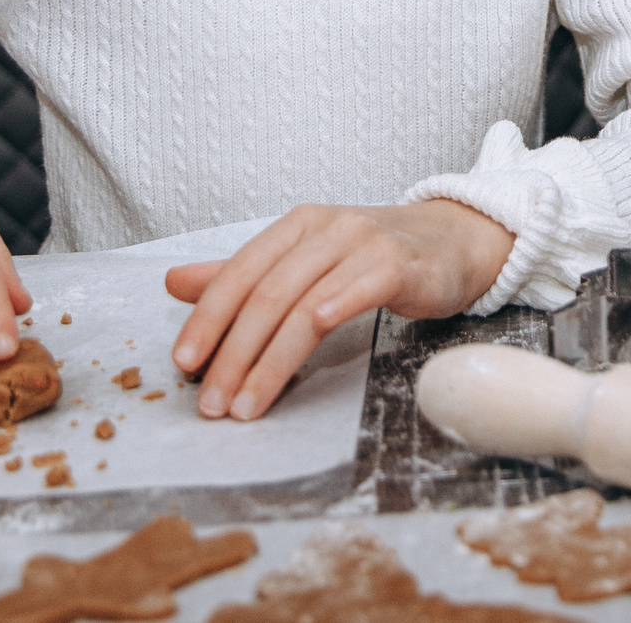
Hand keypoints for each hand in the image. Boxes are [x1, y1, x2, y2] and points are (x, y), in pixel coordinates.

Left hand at [164, 200, 514, 421]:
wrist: (456, 240)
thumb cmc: (378, 256)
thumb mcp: (307, 259)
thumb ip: (244, 275)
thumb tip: (174, 283)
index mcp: (296, 226)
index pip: (238, 273)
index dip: (206, 318)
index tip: (183, 363)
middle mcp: (324, 228)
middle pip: (264, 294)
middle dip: (231, 353)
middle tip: (210, 402)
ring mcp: (361, 244)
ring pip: (300, 304)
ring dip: (268, 361)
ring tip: (245, 404)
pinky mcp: (396, 265)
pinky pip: (351, 292)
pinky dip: (322, 317)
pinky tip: (301, 351)